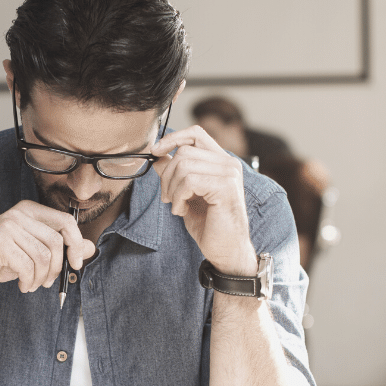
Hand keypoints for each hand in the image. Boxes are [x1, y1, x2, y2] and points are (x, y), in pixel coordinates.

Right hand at [0, 200, 94, 300]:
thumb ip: (61, 247)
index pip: (65, 221)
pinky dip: (29, 281)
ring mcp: (7, 226)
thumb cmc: (0, 260)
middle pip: (56, 242)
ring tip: (32, 285)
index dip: (76, 244)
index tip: (76, 264)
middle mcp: (18, 214)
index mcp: (29, 210)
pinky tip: (22, 285)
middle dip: (56, 268)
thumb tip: (91, 248)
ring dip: (41, 278)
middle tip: (47, 282)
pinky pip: (27, 267)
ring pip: (43, 257)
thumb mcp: (34, 252)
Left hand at [152, 126, 257, 275]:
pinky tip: (181, 211)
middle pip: (184, 151)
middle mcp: (229, 163)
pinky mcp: (226, 187)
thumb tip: (158, 156)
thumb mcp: (186, 195)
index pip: (196, 134)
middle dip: (167, 175)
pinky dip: (178, 197)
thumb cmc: (208, 225)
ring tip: (176, 205)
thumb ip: (175, 174)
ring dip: (172, 189)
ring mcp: (229, 174)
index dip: (172, 138)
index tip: (155, 151)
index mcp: (221, 162)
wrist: (226, 251)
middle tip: (167, 197)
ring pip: (184, 165)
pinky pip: (189, 181)